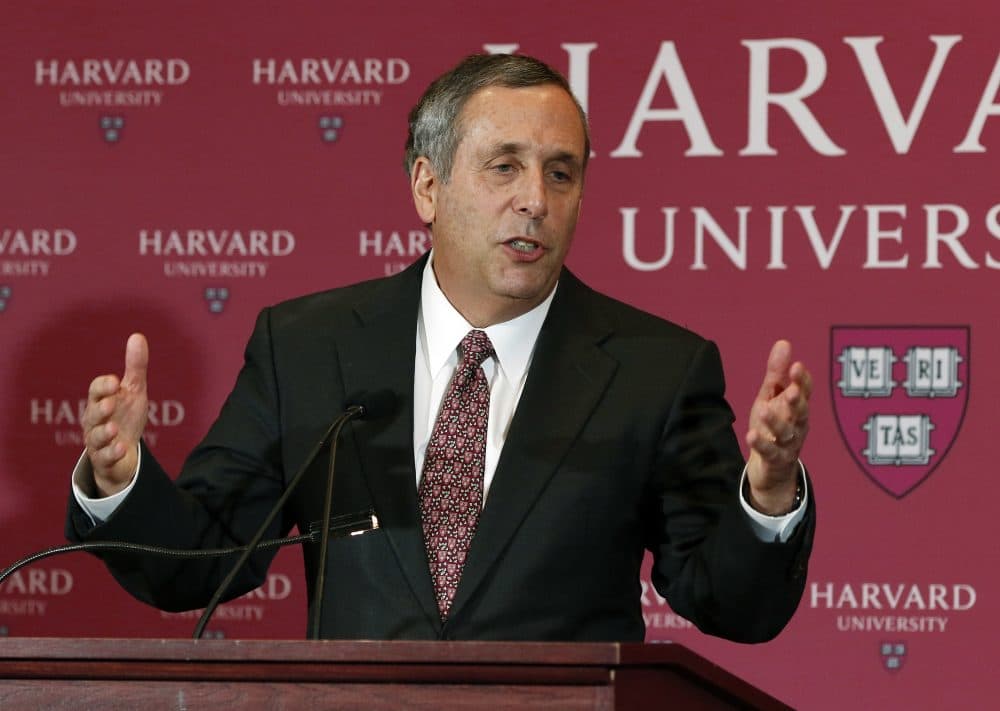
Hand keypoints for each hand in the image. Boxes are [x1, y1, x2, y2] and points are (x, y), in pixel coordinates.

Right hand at [81, 333, 149, 496]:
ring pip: (95, 437)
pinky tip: (122, 448)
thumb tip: (137, 335)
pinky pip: (105, 458)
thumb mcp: (134, 391)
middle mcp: (95, 422)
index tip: (114, 381)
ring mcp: (99, 442)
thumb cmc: (126, 417)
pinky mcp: (105, 460)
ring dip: (103, 433)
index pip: (96, 391)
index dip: (103, 386)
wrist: (124, 452)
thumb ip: (135, 366)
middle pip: (93, 414)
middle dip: (100, 409)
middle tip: (110, 404)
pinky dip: (112, 453)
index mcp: (101, 401)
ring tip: (113, 428)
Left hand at [745, 340, 810, 514]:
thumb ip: (777, 372)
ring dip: (775, 422)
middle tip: (793, 390)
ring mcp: (789, 444)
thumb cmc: (772, 426)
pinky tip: (750, 436)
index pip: (804, 391)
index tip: (796, 366)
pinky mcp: (776, 460)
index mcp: (797, 407)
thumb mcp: (771, 397)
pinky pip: (770, 452)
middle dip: (798, 401)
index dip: (802, 380)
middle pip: (801, 412)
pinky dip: (761, 444)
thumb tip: (784, 342)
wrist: (772, 469)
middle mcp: (797, 425)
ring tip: (763, 410)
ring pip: (785, 432)